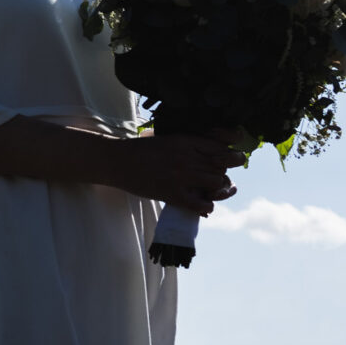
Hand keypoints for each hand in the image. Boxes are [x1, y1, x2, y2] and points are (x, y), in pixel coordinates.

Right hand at [108, 132, 242, 215]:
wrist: (118, 161)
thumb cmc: (140, 149)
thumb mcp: (167, 138)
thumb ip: (188, 143)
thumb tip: (210, 144)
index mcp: (185, 141)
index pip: (220, 148)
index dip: (228, 156)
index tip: (228, 161)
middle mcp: (186, 157)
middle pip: (221, 166)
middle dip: (222, 173)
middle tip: (216, 178)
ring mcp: (180, 176)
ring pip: (215, 182)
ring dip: (215, 188)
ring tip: (208, 190)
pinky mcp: (173, 194)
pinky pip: (202, 204)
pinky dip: (206, 206)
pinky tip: (202, 205)